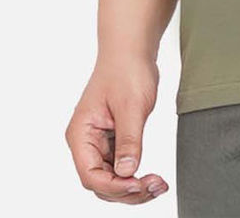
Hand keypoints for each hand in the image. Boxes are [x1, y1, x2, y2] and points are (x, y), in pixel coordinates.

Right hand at [66, 56, 168, 203]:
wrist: (132, 50)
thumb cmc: (127, 70)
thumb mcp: (131, 105)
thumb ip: (129, 140)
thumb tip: (127, 172)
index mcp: (81, 134)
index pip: (91, 175)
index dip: (115, 186)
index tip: (139, 184)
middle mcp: (86, 142)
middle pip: (100, 182)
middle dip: (127, 191)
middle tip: (155, 187)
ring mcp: (99, 142)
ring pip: (111, 178)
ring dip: (133, 187)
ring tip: (158, 185)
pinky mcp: (113, 140)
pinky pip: (120, 166)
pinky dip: (135, 175)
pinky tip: (152, 177)